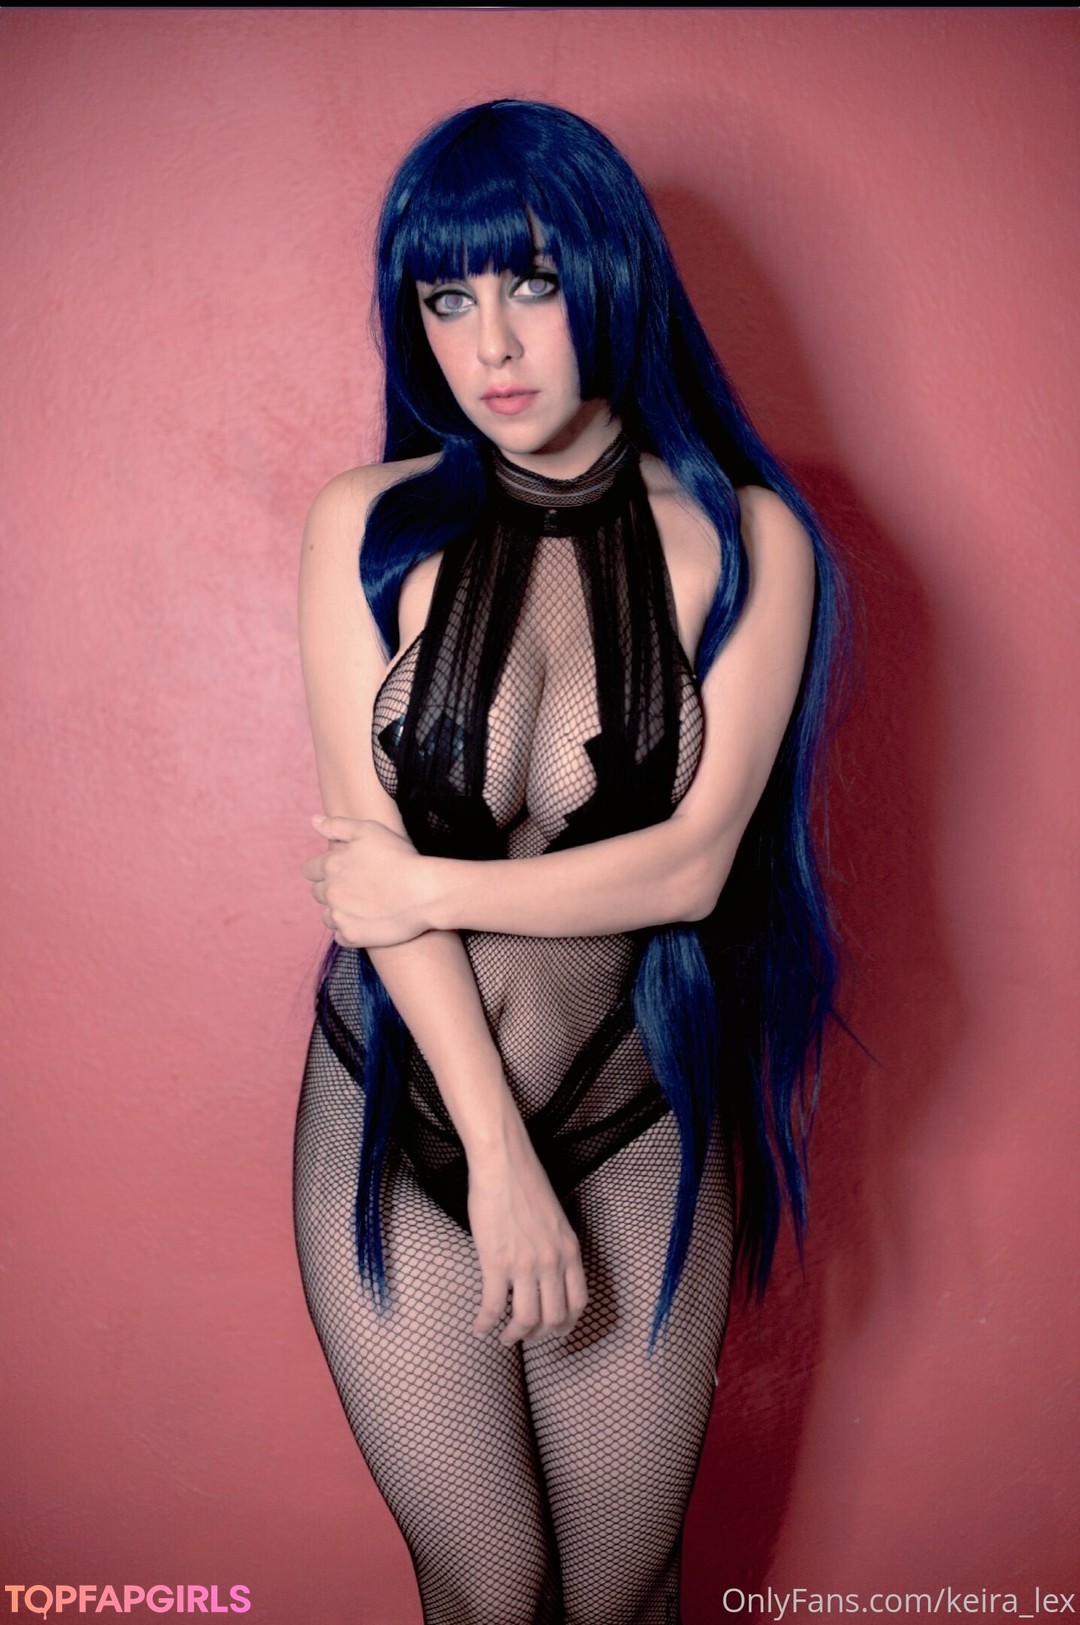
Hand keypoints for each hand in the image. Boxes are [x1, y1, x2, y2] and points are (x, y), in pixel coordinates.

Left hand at [303, 814, 431, 947]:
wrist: (423, 892)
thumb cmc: (399, 857)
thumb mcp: (369, 830)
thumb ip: (337, 825)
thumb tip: (313, 820)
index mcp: (331, 865)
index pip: (309, 870)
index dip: (322, 869)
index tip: (340, 870)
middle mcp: (330, 892)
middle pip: (318, 893)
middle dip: (332, 889)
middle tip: (357, 887)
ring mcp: (340, 916)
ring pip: (327, 916)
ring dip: (339, 911)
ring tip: (364, 906)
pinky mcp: (352, 936)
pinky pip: (341, 936)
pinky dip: (350, 930)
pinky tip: (367, 922)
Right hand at [467, 1115, 588, 1345]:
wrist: (503, 1165)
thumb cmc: (527, 1185)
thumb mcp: (556, 1220)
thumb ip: (556, 1248)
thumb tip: (548, 1272)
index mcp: (569, 1251)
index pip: (578, 1302)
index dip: (567, 1324)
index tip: (556, 1331)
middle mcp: (551, 1263)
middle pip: (553, 1318)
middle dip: (540, 1334)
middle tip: (527, 1335)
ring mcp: (524, 1265)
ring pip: (525, 1319)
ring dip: (515, 1335)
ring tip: (505, 1338)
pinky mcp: (496, 1263)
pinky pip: (492, 1307)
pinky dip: (484, 1324)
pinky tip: (479, 1329)